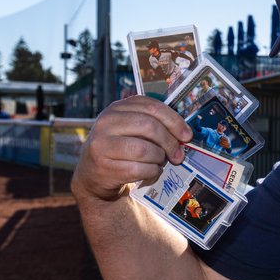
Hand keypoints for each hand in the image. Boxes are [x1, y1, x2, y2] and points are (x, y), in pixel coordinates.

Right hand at [71, 95, 192, 202]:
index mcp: (117, 108)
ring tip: (160, 162)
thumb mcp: (132, 128)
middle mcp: (106, 122)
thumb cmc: (121, 148)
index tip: (187, 135)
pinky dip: (152, 172)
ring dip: (159, 158)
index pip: (152, 107)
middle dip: (170, 142)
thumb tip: (184, 134)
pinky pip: (138, 169)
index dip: (174, 121)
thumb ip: (154, 124)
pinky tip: (151, 171)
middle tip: (178, 155)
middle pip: (149, 126)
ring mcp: (102, 144)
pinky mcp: (103, 166)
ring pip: (144, 149)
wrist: (93, 173)